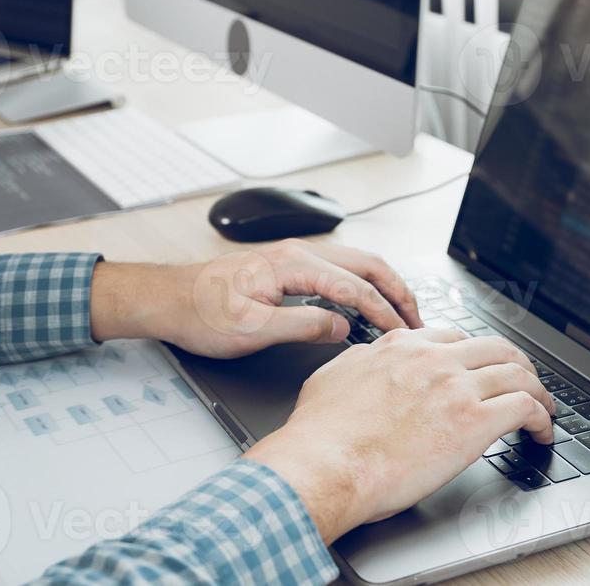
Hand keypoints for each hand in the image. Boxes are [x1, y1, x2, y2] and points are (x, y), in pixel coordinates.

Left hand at [88, 240, 422, 358]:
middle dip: (398, 292)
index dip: (383, 312)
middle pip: (366, 264)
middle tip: (420, 322)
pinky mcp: (290, 270)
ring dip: (384, 287)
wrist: (169, 300)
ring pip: (356, 265)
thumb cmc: (199, 312)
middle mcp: (298, 253)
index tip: (402, 336)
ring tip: (403, 316)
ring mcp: (295, 259)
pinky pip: (340, 271)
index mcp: (291, 263)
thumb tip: (342, 328)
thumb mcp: (250, 329)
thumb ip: (300, 326)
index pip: (354, 285)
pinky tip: (369, 307)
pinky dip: (365, 287)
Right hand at [245, 328, 555, 543]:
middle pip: (495, 347)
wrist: (324, 465)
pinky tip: (541, 431)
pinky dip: (542, 418)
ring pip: (518, 372)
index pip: (453, 337)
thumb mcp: (333, 377)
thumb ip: (360, 362)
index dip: (474, 355)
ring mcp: (456, 387)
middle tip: (524, 382)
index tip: (479, 370)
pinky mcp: (473, 422)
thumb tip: (369, 361)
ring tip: (543, 408)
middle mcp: (433, 358)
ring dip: (538, 389)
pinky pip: (525, 407)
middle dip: (516, 364)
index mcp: (401, 347)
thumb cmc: (321, 436)